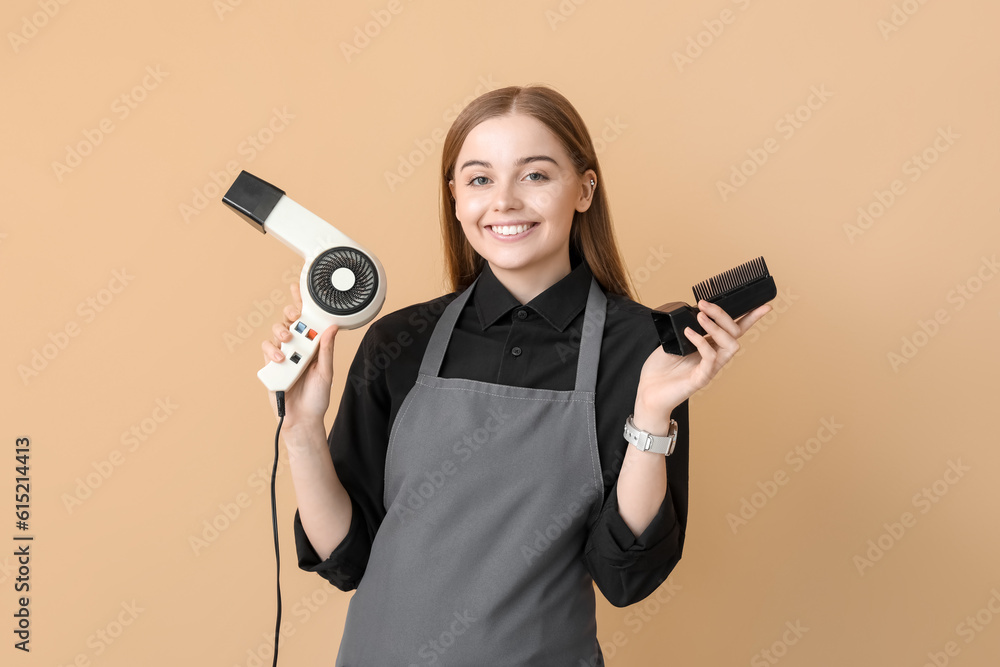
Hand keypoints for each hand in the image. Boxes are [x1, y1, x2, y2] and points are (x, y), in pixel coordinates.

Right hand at [260, 281, 339, 429]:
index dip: (300, 303)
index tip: (297, 287)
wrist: (302, 419)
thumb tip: (332, 328)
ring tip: (288, 342)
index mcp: (312, 346)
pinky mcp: (270, 366)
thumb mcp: (326, 372)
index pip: (306, 321)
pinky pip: (266, 350)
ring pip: (276, 333)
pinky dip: (272, 351)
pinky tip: (280, 359)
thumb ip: (327, 350)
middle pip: (288, 321)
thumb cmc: (316, 397)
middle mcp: (297, 348)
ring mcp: (282, 356)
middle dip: (290, 313)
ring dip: (281, 333)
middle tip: (295, 316)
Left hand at [635, 300, 772, 423]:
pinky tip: (688, 333)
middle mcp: (714, 358)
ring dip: (716, 327)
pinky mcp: (701, 378)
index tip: (764, 306)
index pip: (735, 331)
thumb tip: (696, 314)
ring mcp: (710, 369)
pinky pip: (710, 357)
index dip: (751, 319)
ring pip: (730, 345)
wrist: (648, 392)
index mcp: (710, 347)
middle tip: (703, 304)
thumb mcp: (674, 341)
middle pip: (735, 334)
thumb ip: (687, 329)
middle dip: (722, 315)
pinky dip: (701, 341)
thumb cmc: (660, 369)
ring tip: (700, 317)